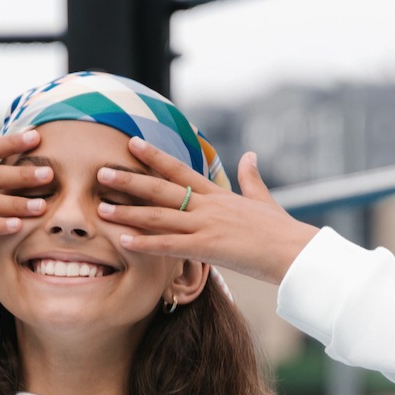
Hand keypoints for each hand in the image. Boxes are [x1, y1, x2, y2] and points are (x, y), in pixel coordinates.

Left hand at [94, 139, 318, 286]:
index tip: (131, 143)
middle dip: (129, 180)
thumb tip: (250, 155)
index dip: (154, 157)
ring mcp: (206, 225)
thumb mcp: (264, 199)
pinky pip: (169, 246)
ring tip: (101, 208)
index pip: (179, 170)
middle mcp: (207, 206)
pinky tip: (123, 241)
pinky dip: (145, 243)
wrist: (294, 250)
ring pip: (159, 216)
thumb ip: (251, 177)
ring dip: (128, 212)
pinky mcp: (207, 248)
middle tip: (101, 171)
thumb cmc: (280, 230)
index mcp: (217, 195)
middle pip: (161, 189)